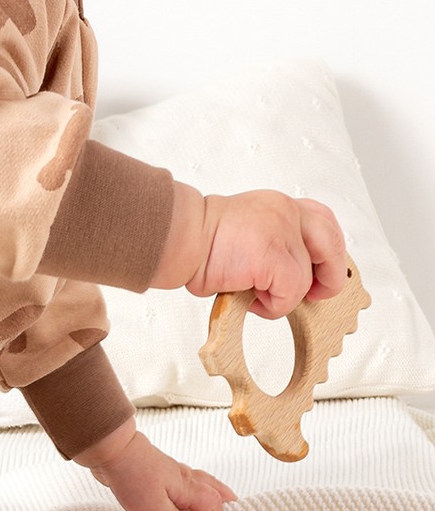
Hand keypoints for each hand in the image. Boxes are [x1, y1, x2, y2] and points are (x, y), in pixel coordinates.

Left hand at [75, 419, 236, 510]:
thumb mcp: (154, 510)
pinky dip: (194, 493)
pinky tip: (183, 500)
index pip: (216, 508)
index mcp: (189, 487)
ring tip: (215, 510)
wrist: (112, 449)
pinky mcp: (160, 473)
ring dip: (213, 497)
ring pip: (203, 485)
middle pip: (217, 490)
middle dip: (226, 506)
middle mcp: (186, 478)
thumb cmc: (132, 477)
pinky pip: (186, 484)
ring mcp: (173, 473)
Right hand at [155, 186, 347, 320]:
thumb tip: (290, 275)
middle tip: (314, 295)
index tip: (319, 270)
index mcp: (278, 205)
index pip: (322, 219)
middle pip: (331, 244)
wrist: (177, 237)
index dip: (327, 250)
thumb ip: (272, 241)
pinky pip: (290, 293)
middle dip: (330, 276)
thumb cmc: (198, 239)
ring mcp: (283, 231)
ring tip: (252, 293)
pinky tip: (249, 296)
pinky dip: (272, 305)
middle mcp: (285, 212)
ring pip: (305, 279)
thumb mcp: (246, 231)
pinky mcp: (276, 255)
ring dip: (281, 296)